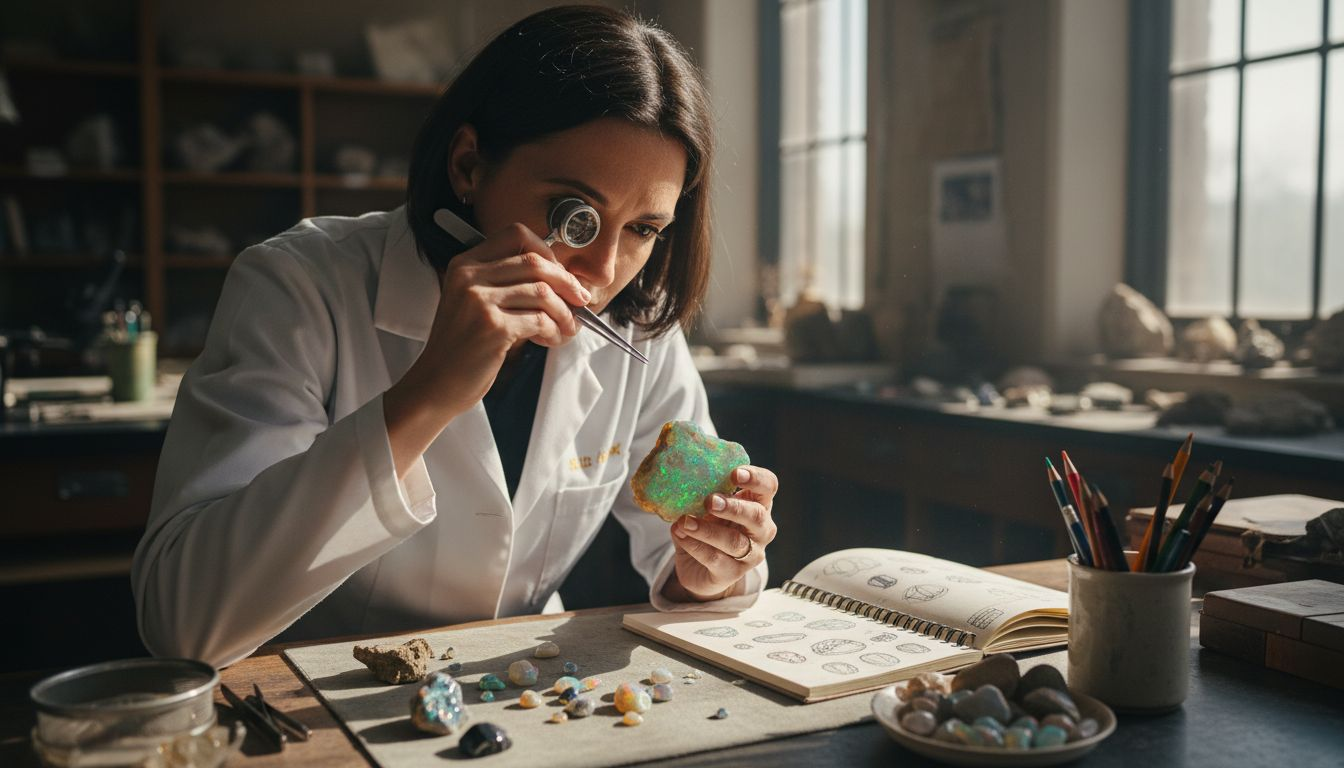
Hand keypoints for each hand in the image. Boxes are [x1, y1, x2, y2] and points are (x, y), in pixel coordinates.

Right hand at [384, 223, 589, 474]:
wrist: (437, 383)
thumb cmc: (462, 345)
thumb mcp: (473, 302)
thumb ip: (506, 283)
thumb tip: (560, 274)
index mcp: (465, 264)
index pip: (516, 234)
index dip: (547, 251)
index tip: (560, 273)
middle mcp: (469, 277)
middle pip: (536, 262)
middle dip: (567, 282)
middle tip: (580, 301)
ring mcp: (480, 301)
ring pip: (543, 293)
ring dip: (563, 313)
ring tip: (566, 328)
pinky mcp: (493, 327)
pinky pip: (540, 320)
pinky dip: (554, 331)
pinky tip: (550, 340)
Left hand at [667, 465, 778, 600]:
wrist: (700, 569)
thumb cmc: (709, 528)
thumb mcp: (708, 509)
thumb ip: (700, 497)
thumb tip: (681, 485)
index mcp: (758, 504)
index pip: (769, 486)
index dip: (756, 478)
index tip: (735, 473)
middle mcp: (762, 529)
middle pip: (757, 516)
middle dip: (734, 507)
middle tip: (711, 501)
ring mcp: (751, 554)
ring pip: (735, 541)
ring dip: (709, 530)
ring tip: (686, 522)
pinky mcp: (733, 573)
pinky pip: (716, 559)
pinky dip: (696, 546)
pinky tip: (681, 535)